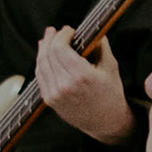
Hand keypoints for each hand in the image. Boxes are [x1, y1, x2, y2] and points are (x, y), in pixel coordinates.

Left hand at [34, 26, 135, 146]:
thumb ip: (101, 46)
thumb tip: (93, 31)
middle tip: (55, 30)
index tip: (70, 30)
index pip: (60, 48)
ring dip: (43, 49)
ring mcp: (54, 95)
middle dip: (51, 39)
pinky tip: (45, 56)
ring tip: (47, 39)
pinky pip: (40, 77)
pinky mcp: (50, 100)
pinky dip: (41, 64)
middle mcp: (64, 85)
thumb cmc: (111, 94)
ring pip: (41, 65)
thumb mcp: (111, 66)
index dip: (62, 35)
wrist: (105, 121)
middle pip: (48, 54)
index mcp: (81, 76)